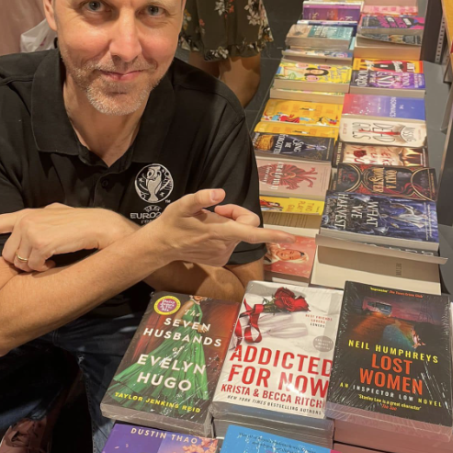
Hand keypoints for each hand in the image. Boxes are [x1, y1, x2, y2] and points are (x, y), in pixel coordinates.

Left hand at [0, 204, 135, 271]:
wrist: (102, 227)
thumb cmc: (82, 225)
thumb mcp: (54, 218)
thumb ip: (37, 221)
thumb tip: (26, 231)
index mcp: (27, 213)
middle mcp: (25, 220)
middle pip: (7, 253)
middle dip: (20, 263)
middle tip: (41, 260)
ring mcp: (31, 230)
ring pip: (19, 262)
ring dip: (33, 266)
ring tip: (51, 259)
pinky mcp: (40, 242)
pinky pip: (32, 266)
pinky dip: (43, 268)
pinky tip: (55, 261)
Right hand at [143, 189, 294, 267]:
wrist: (161, 246)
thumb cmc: (172, 222)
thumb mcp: (181, 205)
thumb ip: (200, 198)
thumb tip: (219, 193)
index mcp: (220, 231)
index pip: (251, 232)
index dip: (272, 234)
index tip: (291, 238)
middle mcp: (225, 245)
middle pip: (247, 226)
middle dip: (236, 214)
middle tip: (216, 210)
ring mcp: (223, 254)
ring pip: (239, 234)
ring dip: (229, 225)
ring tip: (208, 222)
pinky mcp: (219, 260)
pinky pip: (232, 243)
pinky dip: (224, 235)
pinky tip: (207, 235)